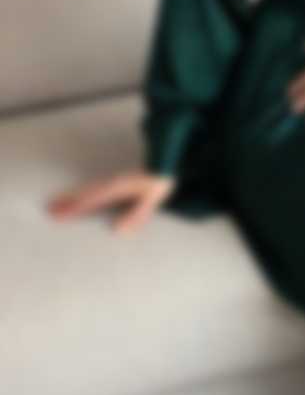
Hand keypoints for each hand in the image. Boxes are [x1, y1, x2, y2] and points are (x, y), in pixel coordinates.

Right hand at [47, 171, 177, 234]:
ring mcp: (112, 182)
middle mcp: (112, 183)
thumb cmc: (158, 182)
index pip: (93, 199)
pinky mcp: (114, 183)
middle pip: (85, 193)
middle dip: (68, 201)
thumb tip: (117, 230)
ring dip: (71, 197)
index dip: (76, 206)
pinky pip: (93, 189)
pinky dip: (81, 194)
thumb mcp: (152, 198)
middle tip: (48, 209)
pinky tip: (75, 199)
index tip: (60, 213)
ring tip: (54, 204)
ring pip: (87, 190)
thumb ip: (136, 215)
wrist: (165, 164)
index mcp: (118, 187)